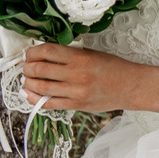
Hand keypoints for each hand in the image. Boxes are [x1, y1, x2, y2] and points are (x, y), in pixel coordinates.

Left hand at [21, 44, 140, 113]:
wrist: (131, 87)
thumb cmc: (112, 68)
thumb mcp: (91, 54)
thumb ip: (68, 55)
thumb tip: (42, 56)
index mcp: (80, 57)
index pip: (47, 52)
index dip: (32, 52)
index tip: (29, 54)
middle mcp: (76, 75)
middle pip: (39, 69)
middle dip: (27, 68)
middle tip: (27, 67)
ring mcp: (75, 92)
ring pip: (41, 87)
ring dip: (29, 82)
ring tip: (28, 79)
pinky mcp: (76, 105)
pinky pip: (49, 103)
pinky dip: (35, 98)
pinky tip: (29, 93)